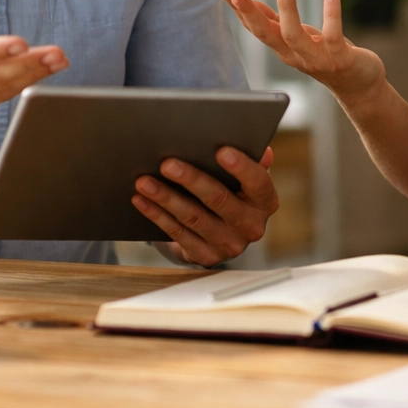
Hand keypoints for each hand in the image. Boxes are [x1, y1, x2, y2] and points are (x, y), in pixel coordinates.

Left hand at [131, 146, 278, 266]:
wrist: (222, 233)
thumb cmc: (232, 192)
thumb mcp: (244, 178)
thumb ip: (252, 163)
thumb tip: (262, 151)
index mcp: (265, 202)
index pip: (258, 183)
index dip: (241, 167)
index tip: (221, 150)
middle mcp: (251, 227)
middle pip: (219, 200)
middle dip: (191, 180)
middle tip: (167, 164)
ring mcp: (229, 245)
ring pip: (193, 218)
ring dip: (166, 198)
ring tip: (144, 181)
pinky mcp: (205, 256)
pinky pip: (178, 233)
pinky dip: (157, 215)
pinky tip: (141, 200)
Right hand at [217, 0, 384, 102]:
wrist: (357, 86)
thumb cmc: (324, 56)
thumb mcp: (295, 38)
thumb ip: (272, 22)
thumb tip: (246, 3)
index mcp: (282, 48)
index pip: (254, 27)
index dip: (237, 9)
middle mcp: (294, 55)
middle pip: (266, 34)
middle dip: (248, 13)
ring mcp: (316, 58)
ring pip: (294, 35)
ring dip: (287, 8)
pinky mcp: (340, 58)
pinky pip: (333, 35)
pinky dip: (331, 14)